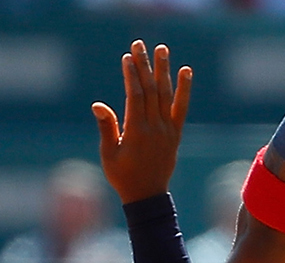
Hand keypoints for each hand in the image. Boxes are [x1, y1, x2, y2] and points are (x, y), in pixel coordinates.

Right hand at [93, 41, 191, 205]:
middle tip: (140, 44)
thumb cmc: (123, 177)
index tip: (128, 58)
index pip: (135, 96)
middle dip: (144, 65)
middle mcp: (154, 128)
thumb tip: (98, 105)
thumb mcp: (109, 154)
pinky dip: (184, 89)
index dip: (131, 75)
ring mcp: (167, 130)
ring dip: (164, 70)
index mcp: (136, 132)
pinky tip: (185, 71)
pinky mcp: (175, 134)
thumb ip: (107, 128)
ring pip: (166, 95)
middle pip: (150, 90)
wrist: (147, 196)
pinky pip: (181, 108)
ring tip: (162, 49)